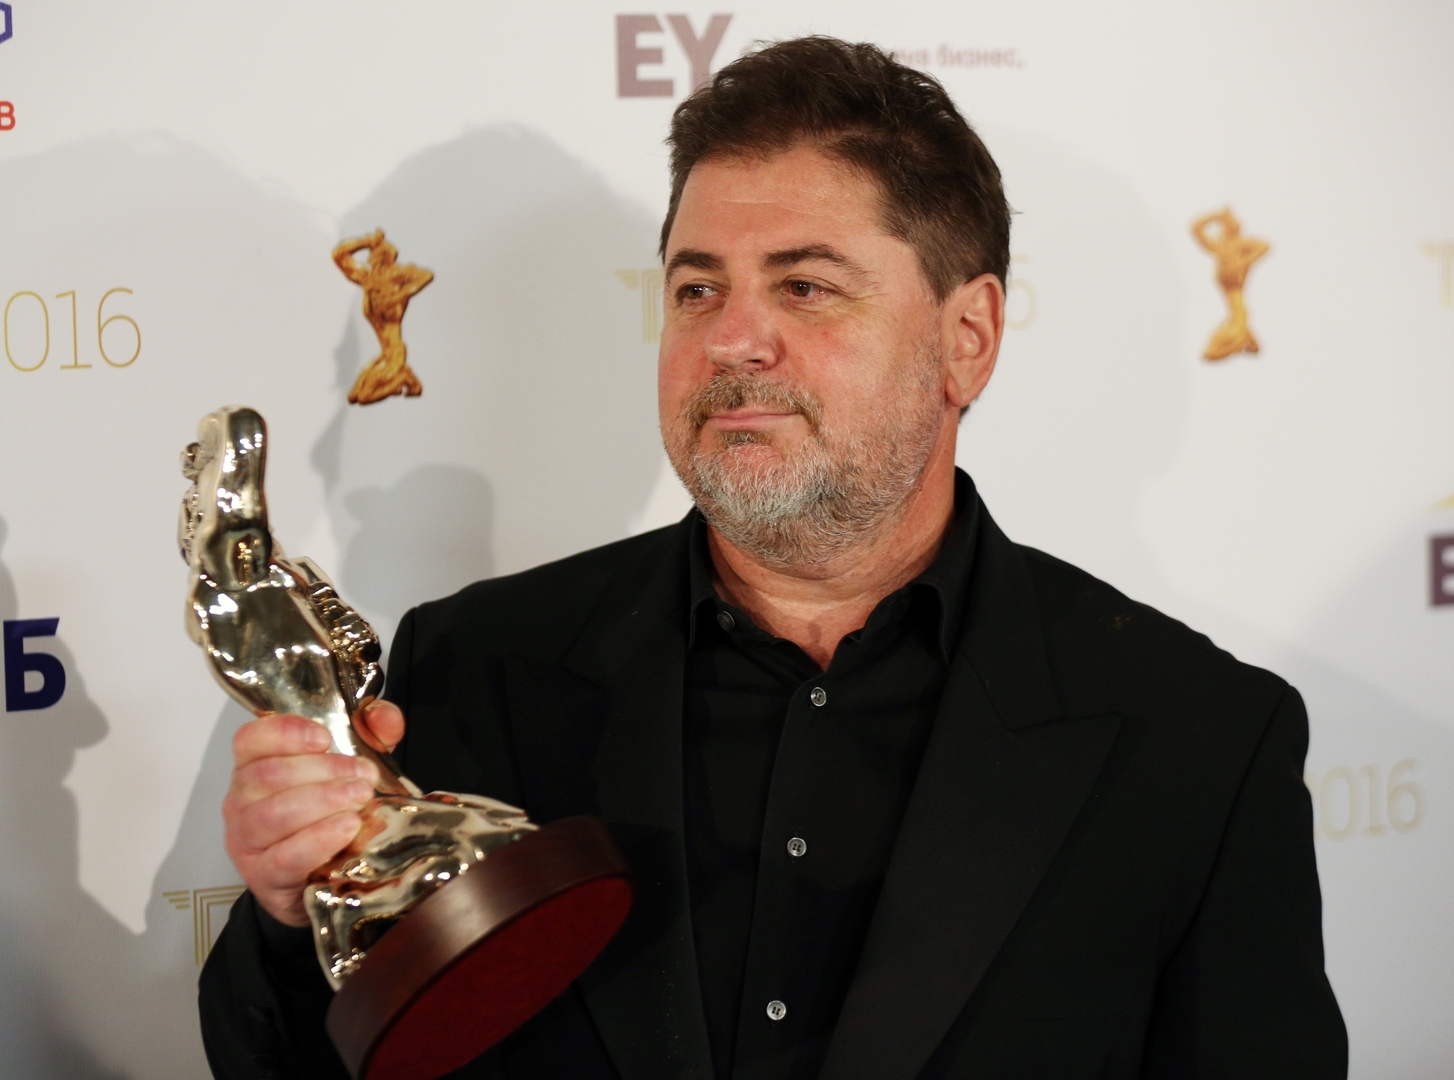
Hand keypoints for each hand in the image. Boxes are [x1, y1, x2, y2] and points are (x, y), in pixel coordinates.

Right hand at [222, 701, 405, 926]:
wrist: (321, 880)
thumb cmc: (329, 816)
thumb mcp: (352, 768)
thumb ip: (371, 734)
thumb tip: (382, 716)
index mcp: (254, 767)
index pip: (251, 739)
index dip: (286, 733)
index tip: (325, 737)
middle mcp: (241, 801)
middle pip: (267, 775)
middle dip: (323, 770)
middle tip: (364, 776)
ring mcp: (246, 841)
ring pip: (273, 814)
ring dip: (323, 802)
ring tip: (360, 799)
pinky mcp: (262, 876)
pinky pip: (285, 857)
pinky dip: (319, 839)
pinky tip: (347, 828)